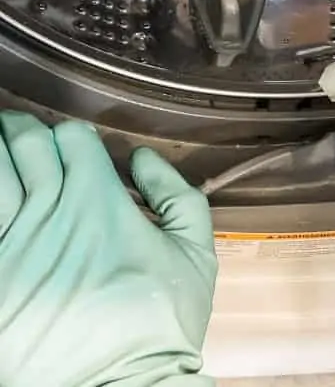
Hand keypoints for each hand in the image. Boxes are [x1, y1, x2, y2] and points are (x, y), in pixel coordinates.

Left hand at [0, 113, 217, 386]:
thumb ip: (176, 194)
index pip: (72, 136)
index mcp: (98, 202)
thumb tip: (143, 157)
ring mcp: (10, 246)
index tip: (75, 148)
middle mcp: (49, 214)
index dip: (75, 137)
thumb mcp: (196, 253)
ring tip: (0, 148)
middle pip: (24, 142)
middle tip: (22, 134)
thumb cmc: (160, 322)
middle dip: (24, 131)